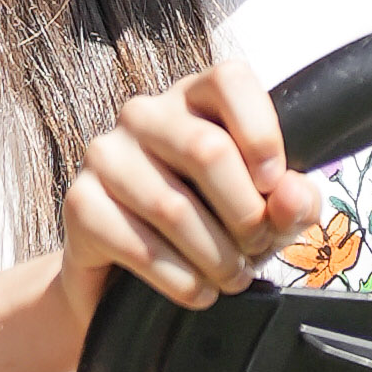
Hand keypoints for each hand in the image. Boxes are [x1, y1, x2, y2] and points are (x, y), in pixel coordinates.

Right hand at [57, 39, 314, 322]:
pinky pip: (138, 245)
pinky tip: (196, 291)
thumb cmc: (209, 226)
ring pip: (173, 207)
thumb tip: (292, 195)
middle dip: (245, 215)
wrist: (130, 278)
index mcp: (195, 97)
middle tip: (255, 248)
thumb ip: (291, 202)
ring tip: (231, 277)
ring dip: (216, 257)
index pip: (230, 80)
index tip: (273, 185)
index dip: (262, 133)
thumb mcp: (265, 214)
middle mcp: (144, 114)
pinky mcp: (79, 201)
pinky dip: (180, 280)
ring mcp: (105, 154)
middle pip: (208, 150)